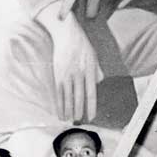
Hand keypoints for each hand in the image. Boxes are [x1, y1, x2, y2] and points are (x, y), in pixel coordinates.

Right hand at [37, 4, 100, 121]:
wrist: (66, 34)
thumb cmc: (82, 45)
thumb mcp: (94, 56)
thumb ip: (97, 71)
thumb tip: (99, 83)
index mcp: (90, 70)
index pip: (91, 93)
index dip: (91, 107)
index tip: (91, 117)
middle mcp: (78, 73)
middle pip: (78, 97)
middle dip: (79, 111)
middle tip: (79, 122)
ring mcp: (66, 74)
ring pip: (67, 97)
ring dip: (68, 110)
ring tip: (69, 120)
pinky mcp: (57, 73)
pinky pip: (58, 93)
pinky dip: (59, 104)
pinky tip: (60, 112)